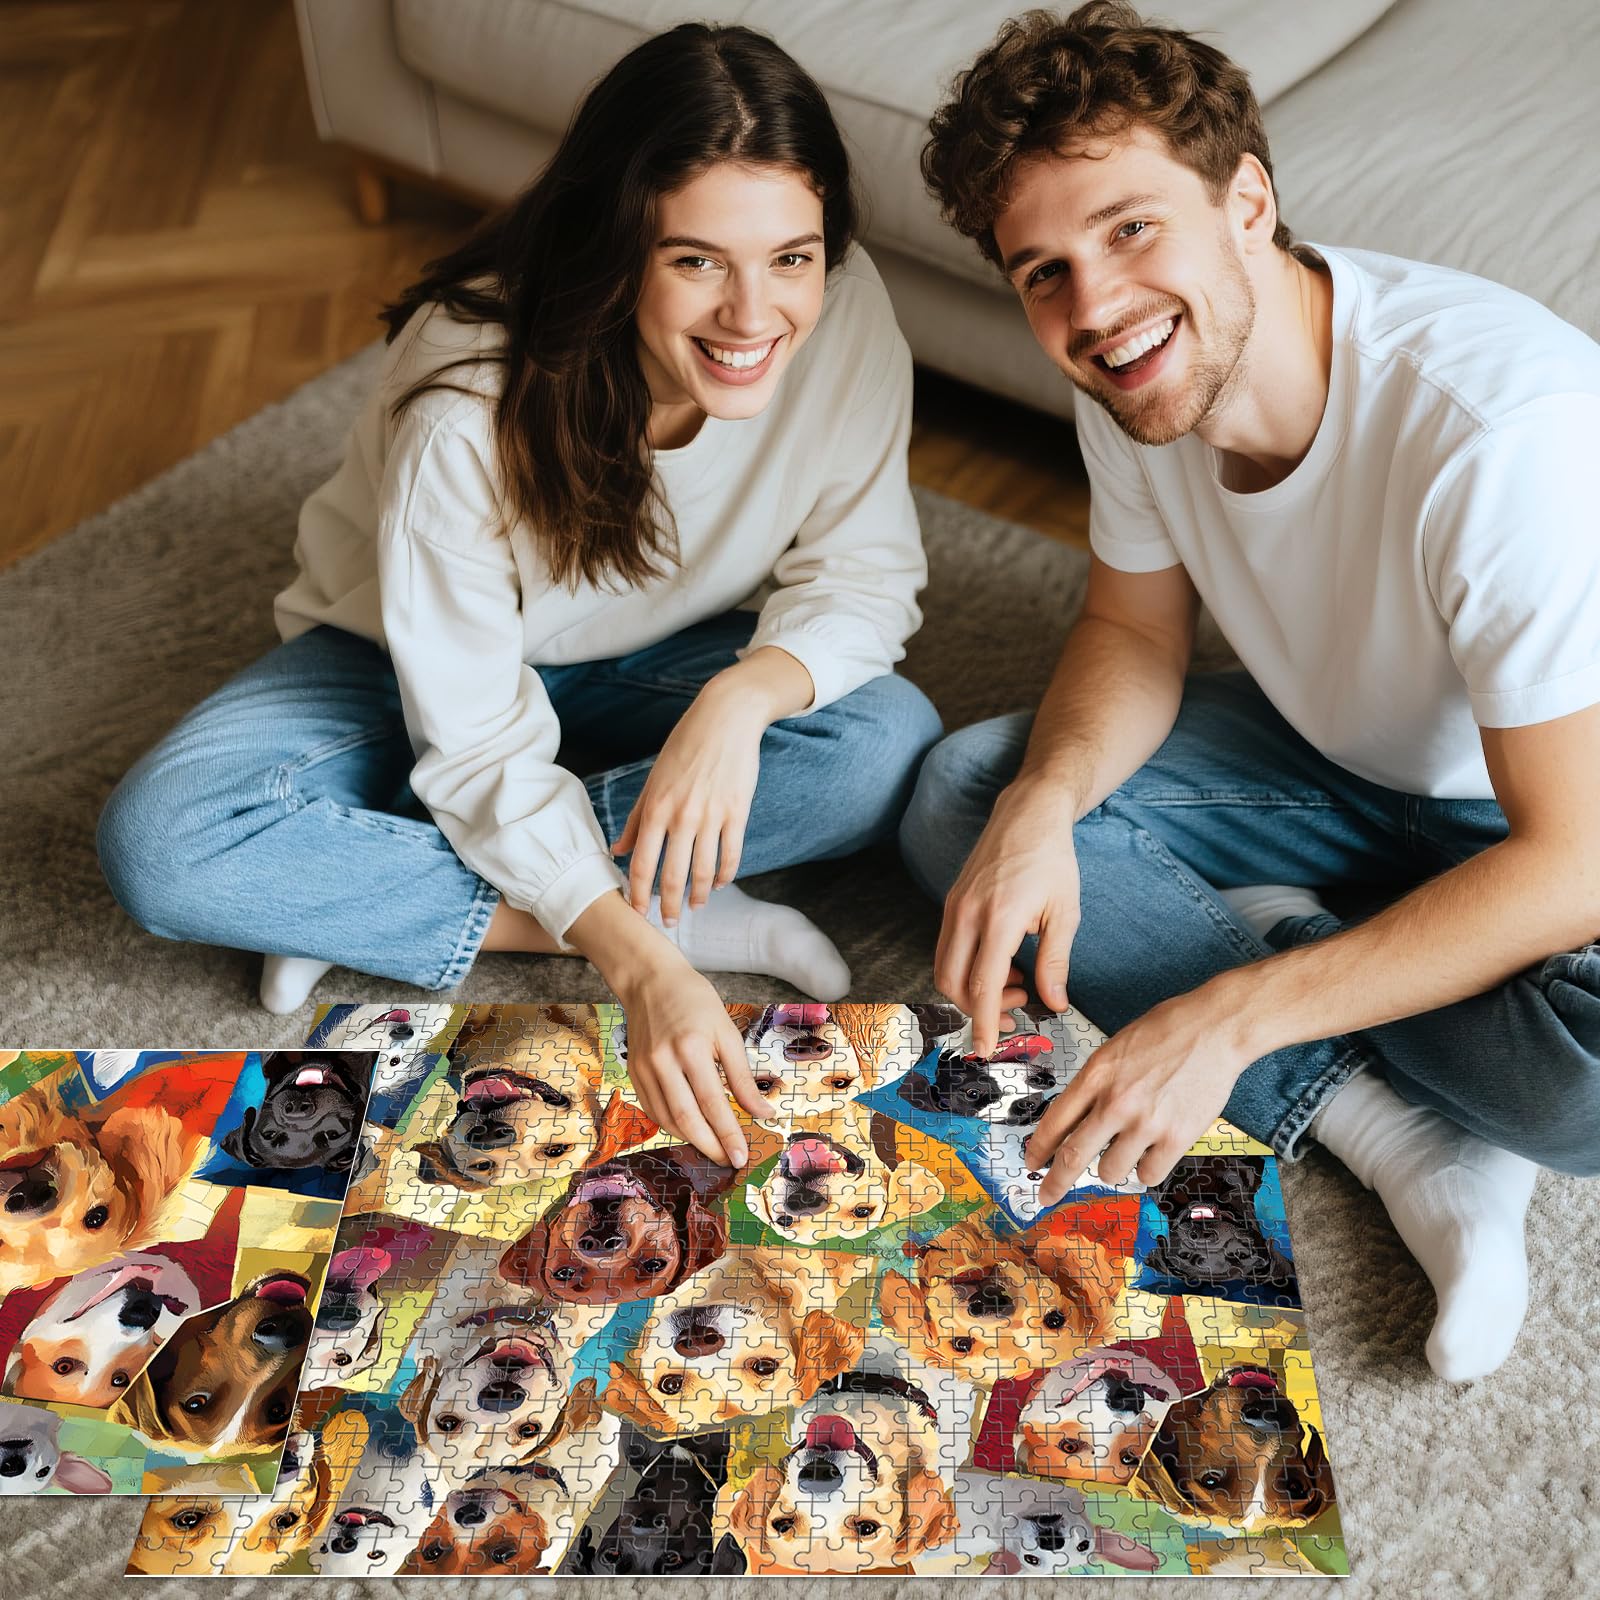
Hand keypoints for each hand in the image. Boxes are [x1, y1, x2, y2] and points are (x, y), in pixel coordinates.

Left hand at [611, 687, 763, 924]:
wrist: (726, 719)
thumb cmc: (685, 745)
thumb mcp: (653, 778)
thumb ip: (637, 818)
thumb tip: (619, 850)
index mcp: (656, 808)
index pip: (643, 863)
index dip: (639, 893)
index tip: (638, 913)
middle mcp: (682, 816)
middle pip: (673, 875)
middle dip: (669, 904)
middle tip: (668, 922)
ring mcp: (712, 816)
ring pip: (704, 870)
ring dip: (699, 895)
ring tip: (696, 907)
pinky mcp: (737, 813)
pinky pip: (731, 854)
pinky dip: (725, 874)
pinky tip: (720, 883)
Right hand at [615, 958, 774, 1167]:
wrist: (650, 981)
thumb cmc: (695, 1001)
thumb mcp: (726, 1032)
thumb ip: (742, 1076)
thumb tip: (762, 1112)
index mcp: (691, 1048)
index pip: (712, 1103)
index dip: (728, 1134)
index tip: (742, 1156)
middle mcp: (663, 1061)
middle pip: (686, 1118)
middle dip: (709, 1146)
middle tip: (729, 1161)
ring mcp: (643, 1068)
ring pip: (666, 1119)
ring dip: (690, 1139)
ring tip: (713, 1148)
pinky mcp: (633, 1072)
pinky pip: (652, 1109)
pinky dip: (672, 1125)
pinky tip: (690, 1128)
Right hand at [935, 778, 1081, 1056]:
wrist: (1027, 814)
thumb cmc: (1052, 860)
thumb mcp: (1065, 913)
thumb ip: (1055, 963)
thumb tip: (1054, 1004)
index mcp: (1000, 919)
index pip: (983, 984)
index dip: (985, 1021)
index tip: (986, 1048)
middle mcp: (968, 914)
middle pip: (952, 983)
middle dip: (979, 1009)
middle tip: (1017, 1012)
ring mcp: (954, 906)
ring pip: (944, 967)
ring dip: (972, 989)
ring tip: (1016, 984)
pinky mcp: (951, 902)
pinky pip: (947, 948)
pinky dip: (967, 968)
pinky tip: (1002, 963)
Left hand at [1025, 987, 1250, 1204]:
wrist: (1215, 1029)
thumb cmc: (1167, 1032)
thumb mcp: (1115, 1048)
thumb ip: (1096, 1084)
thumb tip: (1075, 1120)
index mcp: (1096, 1075)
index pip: (1054, 1122)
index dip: (1038, 1148)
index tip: (1031, 1162)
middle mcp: (1116, 1102)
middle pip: (1073, 1156)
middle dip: (1055, 1183)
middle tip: (1046, 1195)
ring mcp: (1146, 1123)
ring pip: (1110, 1172)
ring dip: (1112, 1168)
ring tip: (1126, 1150)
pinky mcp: (1177, 1138)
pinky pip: (1148, 1175)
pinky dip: (1147, 1170)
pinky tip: (1153, 1153)